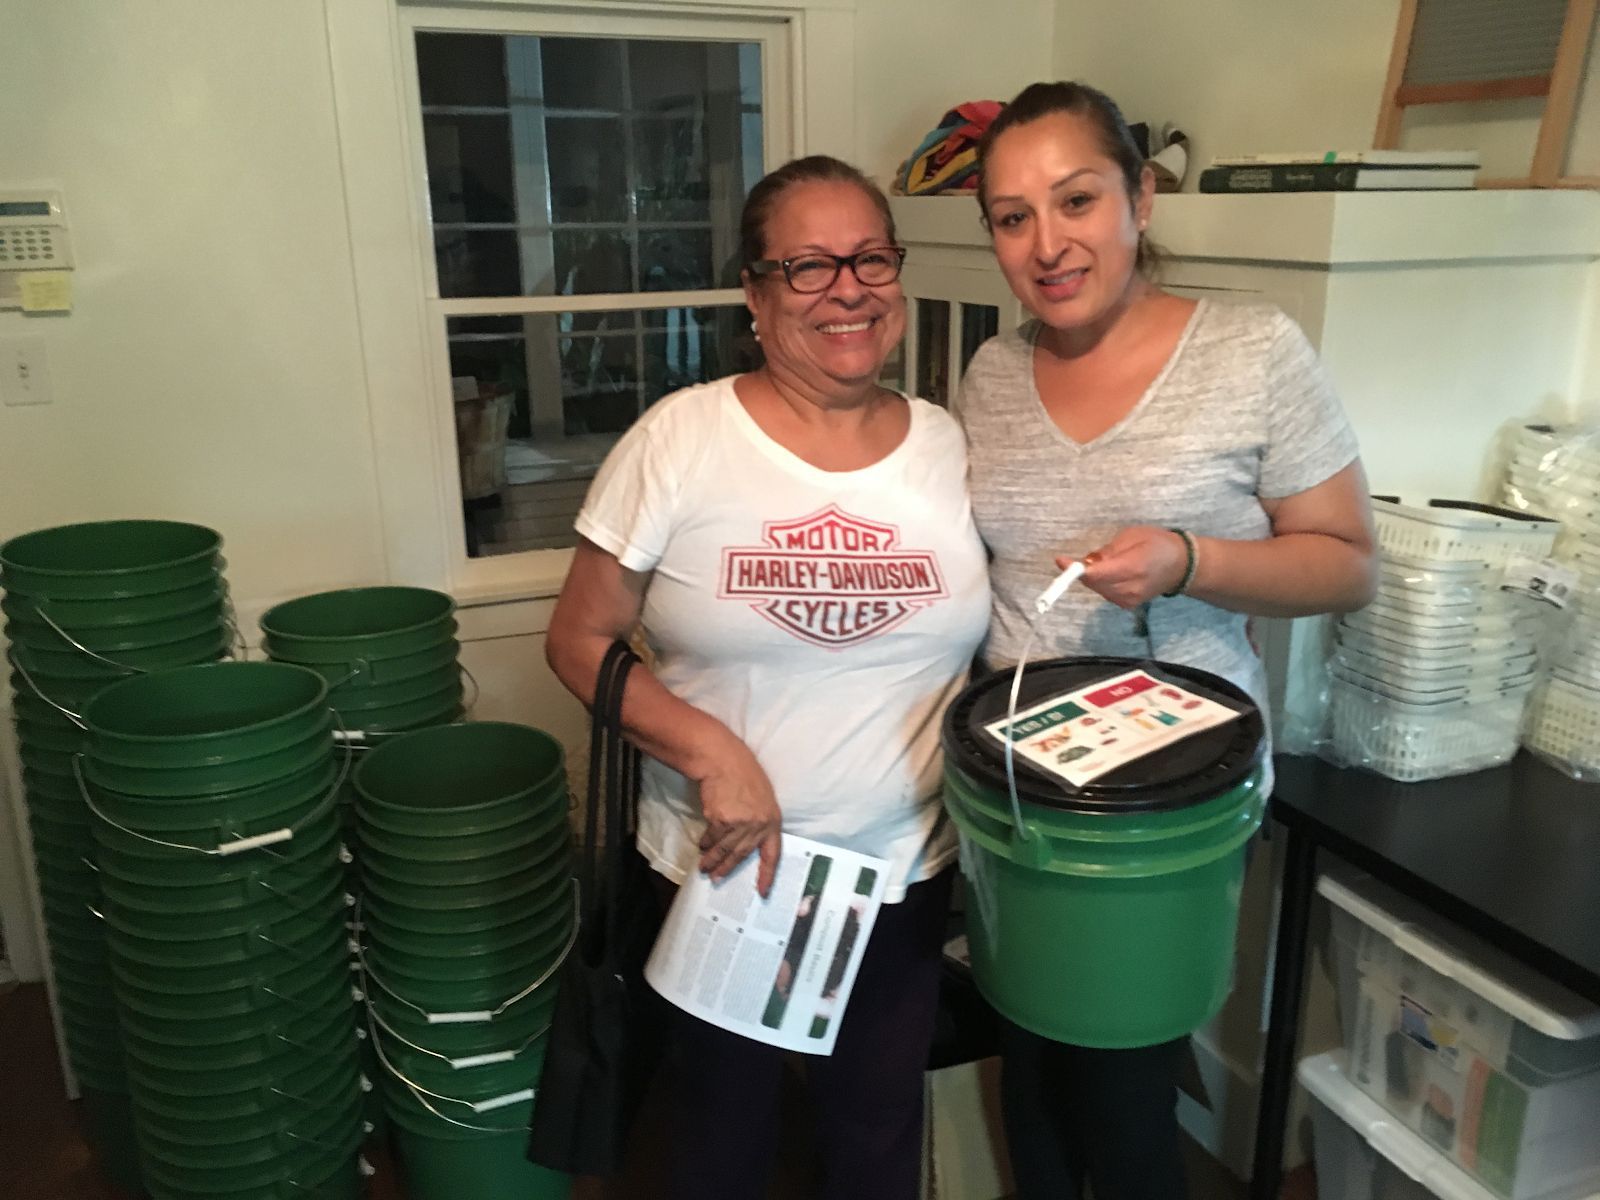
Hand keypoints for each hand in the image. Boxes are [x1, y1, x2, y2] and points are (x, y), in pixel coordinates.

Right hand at [695, 734, 782, 895]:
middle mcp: (757, 825)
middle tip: (717, 879)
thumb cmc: (744, 775)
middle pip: (741, 854)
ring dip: (712, 860)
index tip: (763, 891)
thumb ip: (759, 820)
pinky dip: (706, 842)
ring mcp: (739, 823)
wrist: (724, 761)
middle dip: (727, 869)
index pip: (772, 854)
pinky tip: (702, 845)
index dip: (768, 875)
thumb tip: (748, 841)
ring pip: (724, 849)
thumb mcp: (762, 798)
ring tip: (704, 867)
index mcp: (772, 820)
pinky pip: (712, 837)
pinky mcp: (721, 820)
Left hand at [1060, 526, 1188, 609]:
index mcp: (1132, 568)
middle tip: (1079, 559)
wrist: (1181, 565)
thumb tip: (1087, 561)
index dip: (1074, 569)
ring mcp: (1128, 600)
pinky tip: (1109, 573)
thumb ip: (1108, 551)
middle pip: (1093, 583)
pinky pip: (1105, 593)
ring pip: (1097, 589)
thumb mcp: (1132, 536)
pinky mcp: (1127, 604)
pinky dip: (1100, 583)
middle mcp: (1129, 589)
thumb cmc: (1158, 543)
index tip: (1060, 560)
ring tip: (1103, 563)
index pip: (1095, 574)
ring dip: (1092, 577)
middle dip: (1082, 571)